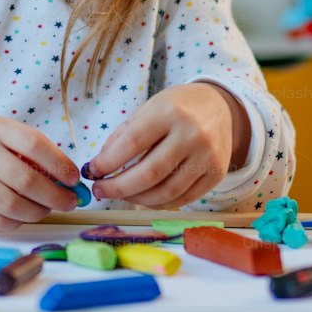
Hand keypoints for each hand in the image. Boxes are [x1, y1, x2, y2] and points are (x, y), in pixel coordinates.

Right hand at [0, 118, 80, 229]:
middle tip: (70, 202)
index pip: (34, 144)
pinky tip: (25, 215)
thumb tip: (69, 182)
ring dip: (38, 212)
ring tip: (47, 209)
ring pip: (11, 205)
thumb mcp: (7, 135)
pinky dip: (17, 222)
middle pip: (25, 180)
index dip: (59, 164)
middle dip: (54, 196)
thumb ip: (35, 153)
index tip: (74, 178)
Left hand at [84, 83, 249, 208]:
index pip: (132, 142)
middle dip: (119, 187)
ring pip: (167, 192)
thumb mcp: (149, 108)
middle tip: (100, 191)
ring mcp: (208, 156)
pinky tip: (144, 198)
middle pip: (150, 173)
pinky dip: (159, 204)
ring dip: (137, 199)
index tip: (91, 172)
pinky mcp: (217, 174)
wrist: (220, 107)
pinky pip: (183, 199)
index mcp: (170, 111)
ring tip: (120, 195)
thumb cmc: (177, 107)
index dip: (108, 161)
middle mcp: (192, 134)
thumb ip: (124, 134)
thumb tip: (99, 166)